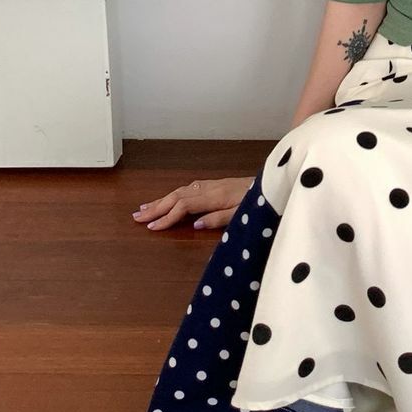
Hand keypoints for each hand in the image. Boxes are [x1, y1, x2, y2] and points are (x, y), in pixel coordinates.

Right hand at [131, 175, 255, 232]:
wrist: (275, 183)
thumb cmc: (262, 202)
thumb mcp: (243, 215)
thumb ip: (219, 219)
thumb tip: (195, 224)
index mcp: (216, 196)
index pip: (184, 206)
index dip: (167, 217)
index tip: (152, 228)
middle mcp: (210, 188)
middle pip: (177, 196)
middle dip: (156, 207)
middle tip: (137, 217)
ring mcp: (212, 185)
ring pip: (181, 191)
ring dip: (162, 200)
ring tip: (145, 208)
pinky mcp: (216, 185)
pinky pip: (189, 189)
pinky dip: (175, 194)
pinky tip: (169, 198)